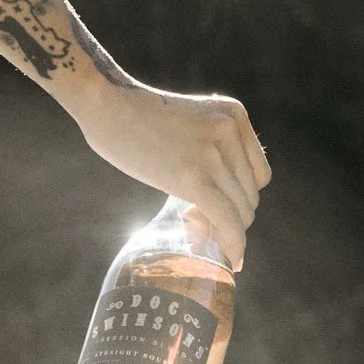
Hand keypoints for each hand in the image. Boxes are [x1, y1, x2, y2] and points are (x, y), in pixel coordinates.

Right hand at [77, 77, 270, 266]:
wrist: (105, 103)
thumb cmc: (135, 114)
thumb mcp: (191, 119)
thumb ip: (211, 143)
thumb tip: (217, 190)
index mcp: (234, 114)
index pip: (258, 173)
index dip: (240, 197)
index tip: (218, 210)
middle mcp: (230, 131)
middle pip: (250, 194)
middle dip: (230, 216)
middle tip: (200, 227)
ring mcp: (213, 154)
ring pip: (241, 211)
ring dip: (224, 231)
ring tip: (198, 235)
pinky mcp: (193, 177)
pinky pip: (227, 221)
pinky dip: (233, 245)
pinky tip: (232, 260)